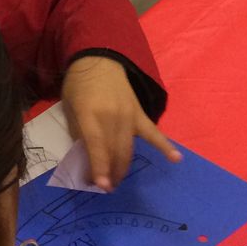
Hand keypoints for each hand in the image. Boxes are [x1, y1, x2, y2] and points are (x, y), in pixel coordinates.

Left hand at [62, 56, 181, 190]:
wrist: (99, 58)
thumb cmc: (79, 83)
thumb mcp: (69, 106)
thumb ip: (77, 130)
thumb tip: (86, 154)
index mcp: (91, 114)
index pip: (97, 146)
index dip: (99, 167)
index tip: (101, 185)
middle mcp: (112, 117)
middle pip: (115, 152)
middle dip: (110, 173)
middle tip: (105, 187)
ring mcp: (129, 116)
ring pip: (129, 149)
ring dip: (123, 168)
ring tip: (117, 181)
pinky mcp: (140, 113)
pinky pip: (153, 133)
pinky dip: (165, 146)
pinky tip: (176, 159)